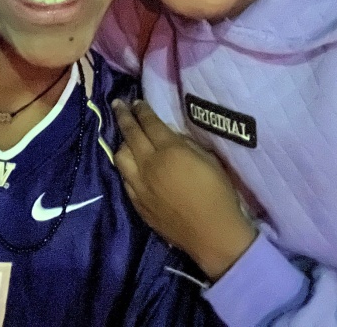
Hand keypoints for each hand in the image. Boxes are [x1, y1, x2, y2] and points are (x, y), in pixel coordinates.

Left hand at [112, 99, 256, 279]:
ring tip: (126, 138)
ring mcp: (140, 185)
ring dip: (122, 143)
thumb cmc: (218, 193)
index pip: (148, 122)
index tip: (136, 101)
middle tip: (118, 105)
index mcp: (169, 150)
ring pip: (120, 156)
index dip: (141, 109)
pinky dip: (126, 167)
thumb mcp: (208, 158)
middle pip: (130, 134)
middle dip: (123, 116)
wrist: (212, 234)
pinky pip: (124, 179)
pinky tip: (131, 165)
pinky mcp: (138, 204)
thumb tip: (170, 136)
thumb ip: (185, 143)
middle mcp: (148, 165)